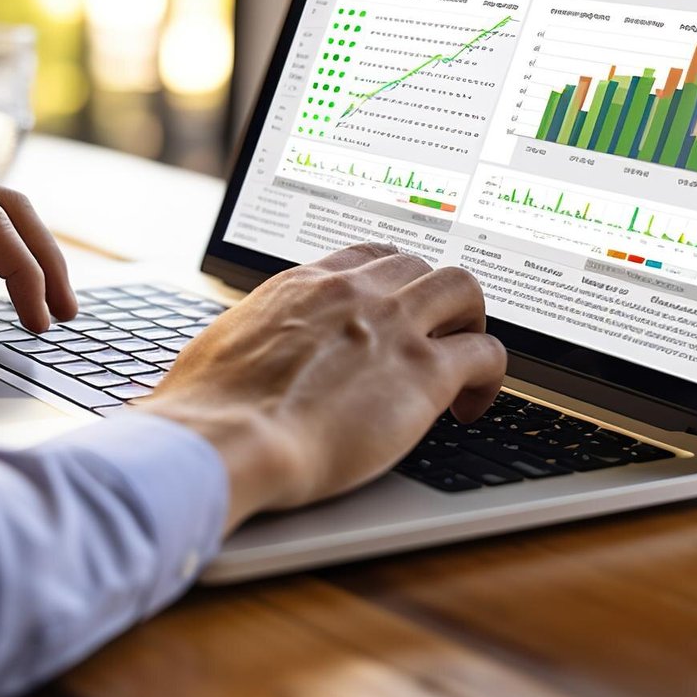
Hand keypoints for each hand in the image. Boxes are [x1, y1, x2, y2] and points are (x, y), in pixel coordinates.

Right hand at [138, 243, 504, 531]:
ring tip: (465, 361)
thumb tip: (226, 365)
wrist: (227, 440)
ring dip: (470, 320)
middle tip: (432, 337)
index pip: (364, 257)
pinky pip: (486, 352)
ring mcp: (392, 325)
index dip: (388, 280)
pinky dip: (490, 376)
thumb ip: (241, 344)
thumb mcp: (216, 351)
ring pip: (462, 287)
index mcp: (300, 286)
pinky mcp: (424, 372)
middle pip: (417, 264)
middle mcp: (351, 293)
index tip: (393, 306)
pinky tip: (472, 405)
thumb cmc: (206, 412)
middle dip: (430, 298)